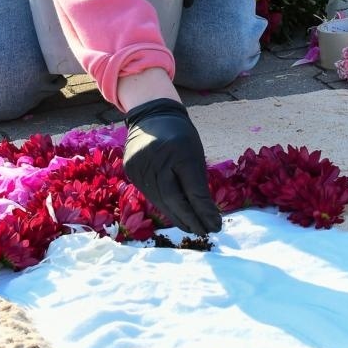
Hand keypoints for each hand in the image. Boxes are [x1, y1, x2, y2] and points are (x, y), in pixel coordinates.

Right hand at [123, 99, 222, 235]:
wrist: (152, 116)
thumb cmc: (180, 136)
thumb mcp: (195, 152)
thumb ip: (198, 182)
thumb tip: (206, 215)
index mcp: (180, 149)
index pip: (193, 188)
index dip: (204, 210)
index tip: (216, 225)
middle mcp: (157, 157)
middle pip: (174, 198)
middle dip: (191, 219)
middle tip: (204, 231)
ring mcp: (140, 164)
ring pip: (160, 201)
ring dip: (178, 217)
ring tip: (192, 227)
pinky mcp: (131, 170)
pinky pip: (150, 194)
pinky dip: (164, 207)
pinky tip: (175, 215)